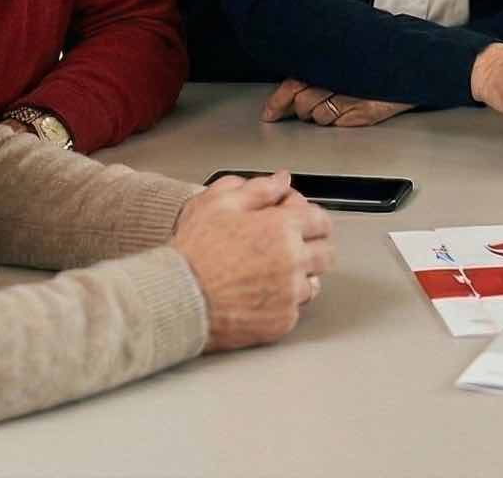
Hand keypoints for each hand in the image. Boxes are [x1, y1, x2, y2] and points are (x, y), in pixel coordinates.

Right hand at [173, 171, 336, 352]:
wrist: (177, 298)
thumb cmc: (193, 251)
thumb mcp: (218, 203)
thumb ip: (258, 188)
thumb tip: (281, 181)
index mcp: (283, 228)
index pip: (320, 219)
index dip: (309, 218)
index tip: (299, 222)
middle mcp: (294, 261)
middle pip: (325, 253)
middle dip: (312, 247)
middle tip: (290, 248)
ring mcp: (290, 294)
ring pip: (313, 283)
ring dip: (299, 276)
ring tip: (271, 274)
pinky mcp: (281, 321)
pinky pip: (295, 310)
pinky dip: (283, 303)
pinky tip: (260, 295)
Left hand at [259, 77, 412, 128]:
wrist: (414, 67)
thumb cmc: (378, 62)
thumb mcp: (345, 60)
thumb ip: (321, 70)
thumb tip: (294, 90)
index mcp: (327, 64)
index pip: (292, 85)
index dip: (278, 102)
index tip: (270, 114)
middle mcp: (337, 80)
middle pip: (303, 103)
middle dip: (303, 109)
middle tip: (312, 105)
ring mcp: (352, 98)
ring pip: (319, 117)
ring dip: (322, 115)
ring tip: (338, 104)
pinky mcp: (365, 112)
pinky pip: (339, 123)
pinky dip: (340, 120)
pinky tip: (350, 109)